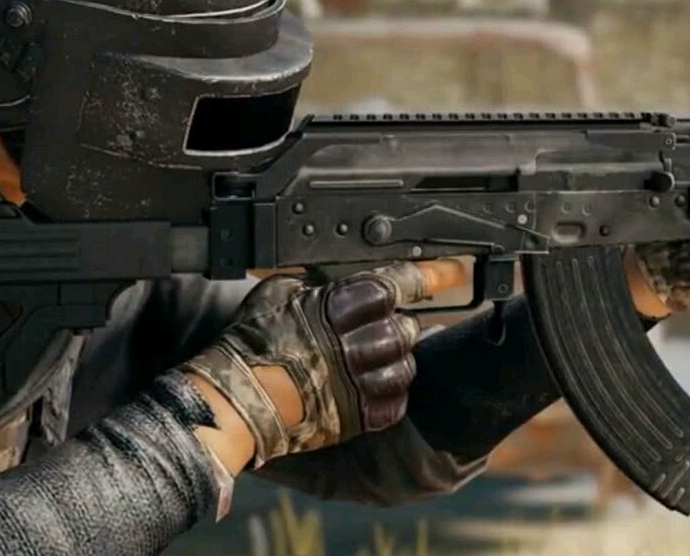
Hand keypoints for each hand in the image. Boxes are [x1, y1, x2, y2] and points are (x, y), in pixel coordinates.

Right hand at [181, 260, 466, 473]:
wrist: (234, 399)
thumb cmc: (250, 343)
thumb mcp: (278, 291)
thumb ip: (314, 279)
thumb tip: (333, 273)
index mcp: (340, 305)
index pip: (398, 284)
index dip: (431, 275)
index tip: (455, 272)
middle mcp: (356, 341)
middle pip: (406, 327)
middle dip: (398, 325)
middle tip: (377, 329)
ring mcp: (360, 381)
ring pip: (406, 365)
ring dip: (395, 360)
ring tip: (372, 358)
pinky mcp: (359, 416)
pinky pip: (395, 402)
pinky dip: (389, 394)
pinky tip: (370, 386)